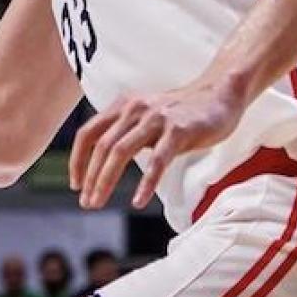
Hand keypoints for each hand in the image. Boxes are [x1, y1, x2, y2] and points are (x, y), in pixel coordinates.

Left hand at [70, 76, 245, 209]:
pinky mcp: (179, 131)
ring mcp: (156, 119)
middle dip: (90, 177)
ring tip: (99, 202)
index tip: (76, 185)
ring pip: (121, 152)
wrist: (220, 93)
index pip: (88, 133)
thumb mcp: (146, 115)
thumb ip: (126, 131)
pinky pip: (158, 161)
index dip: (77, 160)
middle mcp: (135, 109)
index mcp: (123, 106)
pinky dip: (145, 183)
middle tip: (86, 202)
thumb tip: (106, 160)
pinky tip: (138, 201)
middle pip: (102, 146)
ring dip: (106, 180)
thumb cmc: (183, 111)